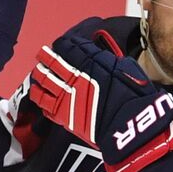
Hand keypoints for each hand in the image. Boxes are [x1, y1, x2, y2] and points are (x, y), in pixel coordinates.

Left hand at [28, 30, 172, 171]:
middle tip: (44, 57)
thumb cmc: (133, 96)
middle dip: (45, 57)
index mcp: (88, 61)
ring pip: (41, 81)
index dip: (61, 45)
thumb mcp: (124, 67)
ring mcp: (65, 95)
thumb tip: (97, 54)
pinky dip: (42, 99)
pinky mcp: (62, 115)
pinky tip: (45, 97)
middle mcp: (72, 75)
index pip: (65, 45)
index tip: (61, 47)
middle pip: (49, 61)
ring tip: (40, 76)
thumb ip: (105, 59)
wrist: (128, 126)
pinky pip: (44, 104)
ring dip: (39, 76)